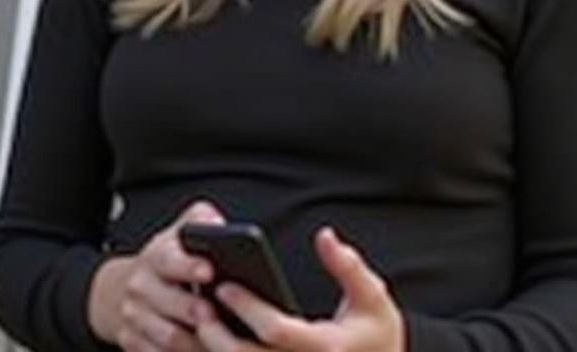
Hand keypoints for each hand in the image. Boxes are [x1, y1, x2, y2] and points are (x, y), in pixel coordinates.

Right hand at [88, 200, 225, 351]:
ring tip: (216, 343)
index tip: (209, 270)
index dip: (188, 266)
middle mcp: (141, 287)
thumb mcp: (176, 234)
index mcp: (155, 257)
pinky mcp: (133, 342)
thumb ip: (198, 221)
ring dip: (191, 342)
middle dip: (191, 310)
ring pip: (164, 335)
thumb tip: (215, 222)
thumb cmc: (163, 263)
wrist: (119, 290)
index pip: (169, 259)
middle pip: (166, 302)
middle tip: (214, 314)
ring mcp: (135, 317)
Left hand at [194, 227, 403, 351]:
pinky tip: (213, 345)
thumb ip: (349, 267)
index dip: (246, 306)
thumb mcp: (374, 299)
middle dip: (216, 333)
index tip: (224, 285)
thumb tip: (324, 235)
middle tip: (199, 306)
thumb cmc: (377, 337)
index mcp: (326, 348)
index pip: (276, 329)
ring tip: (201, 324)